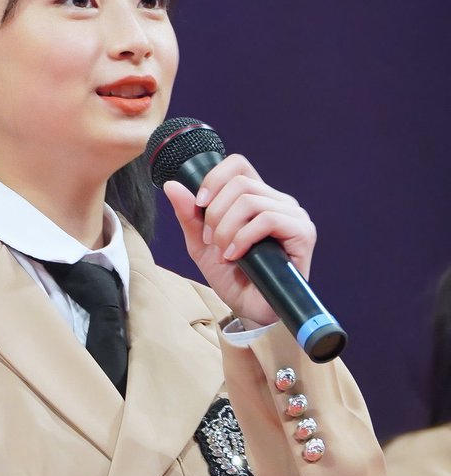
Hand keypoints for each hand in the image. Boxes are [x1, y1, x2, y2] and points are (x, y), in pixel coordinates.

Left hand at [163, 153, 316, 326]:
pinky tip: (236, 255)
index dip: (214, 179)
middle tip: (211, 241)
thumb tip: (172, 184)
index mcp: (258, 197)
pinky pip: (269, 218)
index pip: (238, 164)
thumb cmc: (232, 277)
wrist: (249, 310)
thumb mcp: (201, 244)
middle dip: (215, 214)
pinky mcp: (303, 233)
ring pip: (250, 200)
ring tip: (223, 252)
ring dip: (227, 229)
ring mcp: (293, 216)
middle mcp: (278, 201)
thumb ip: (189, 215)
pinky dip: (244, 237)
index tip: (199, 205)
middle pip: (239, 182)